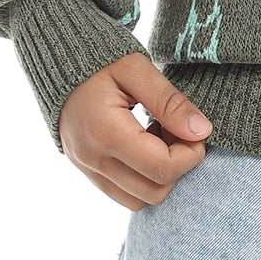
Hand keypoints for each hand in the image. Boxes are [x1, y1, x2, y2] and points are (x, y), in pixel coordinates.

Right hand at [58, 51, 214, 210]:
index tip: (197, 130)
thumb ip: (169, 102)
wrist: (58, 59)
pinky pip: (122, 194)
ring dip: (160, 174)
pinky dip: (142, 177)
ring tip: (160, 135)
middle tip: (179, 130)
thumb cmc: (100, 59)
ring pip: (138, 200)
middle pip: (153, 191)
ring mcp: (86, 168)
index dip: (190, 154)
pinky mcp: (86, 170)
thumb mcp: (137, 68)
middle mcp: (92, 159)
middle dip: (178, 165)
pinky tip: (145, 142)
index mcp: (106, 132)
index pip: (161, 168)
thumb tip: (202, 131)